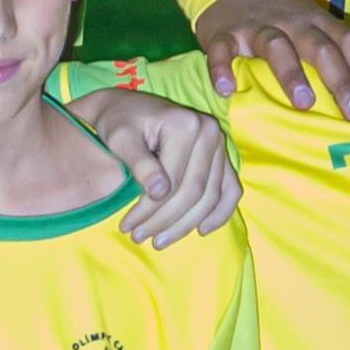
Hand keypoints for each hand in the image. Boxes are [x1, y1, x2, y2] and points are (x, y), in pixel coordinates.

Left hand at [71, 84, 234, 243]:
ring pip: (211, 196)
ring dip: (186, 224)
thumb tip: (160, 193)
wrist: (126, 108)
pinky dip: (220, 213)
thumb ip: (140, 164)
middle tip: (139, 237)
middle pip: (194, 191)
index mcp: (187, 124)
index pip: (173, 181)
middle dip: (166, 221)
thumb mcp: (120, 139)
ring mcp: (220, 145)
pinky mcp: (222, 156)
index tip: (127, 227)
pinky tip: (201, 231)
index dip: (150, 210)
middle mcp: (210, 132)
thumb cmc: (119, 122)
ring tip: (159, 241)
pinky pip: (230, 189)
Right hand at [197, 0, 349, 121]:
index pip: (346, 39)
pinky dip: (221, 68)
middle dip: (340, 80)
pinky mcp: (222, 33)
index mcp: (315, 20)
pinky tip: (225, 90)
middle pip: (320, 47)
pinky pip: (221, 50)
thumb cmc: (279, 11)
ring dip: (293, 74)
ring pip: (277, 47)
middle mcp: (291, 22)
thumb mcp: (310, 20)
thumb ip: (332, 47)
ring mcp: (255, 27)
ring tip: (305, 104)